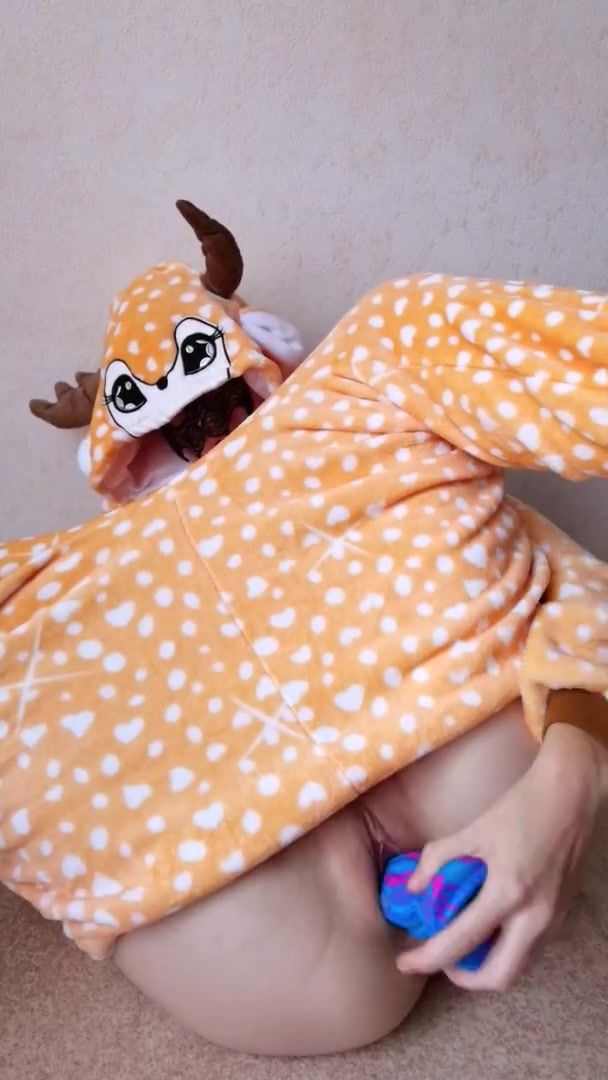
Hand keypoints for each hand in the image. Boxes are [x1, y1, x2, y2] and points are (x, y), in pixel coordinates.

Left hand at [397, 724, 602, 991]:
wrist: (569, 795)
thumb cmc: (520, 807)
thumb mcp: (473, 829)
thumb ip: (438, 859)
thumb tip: (413, 887)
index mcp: (508, 893)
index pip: (460, 943)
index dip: (427, 959)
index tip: (404, 962)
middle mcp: (535, 916)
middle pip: (498, 977)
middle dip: (463, 978)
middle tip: (439, 960)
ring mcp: (553, 919)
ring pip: (519, 968)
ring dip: (488, 967)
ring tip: (460, 945)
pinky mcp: (562, 915)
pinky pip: (532, 950)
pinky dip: (507, 951)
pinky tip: (488, 929)